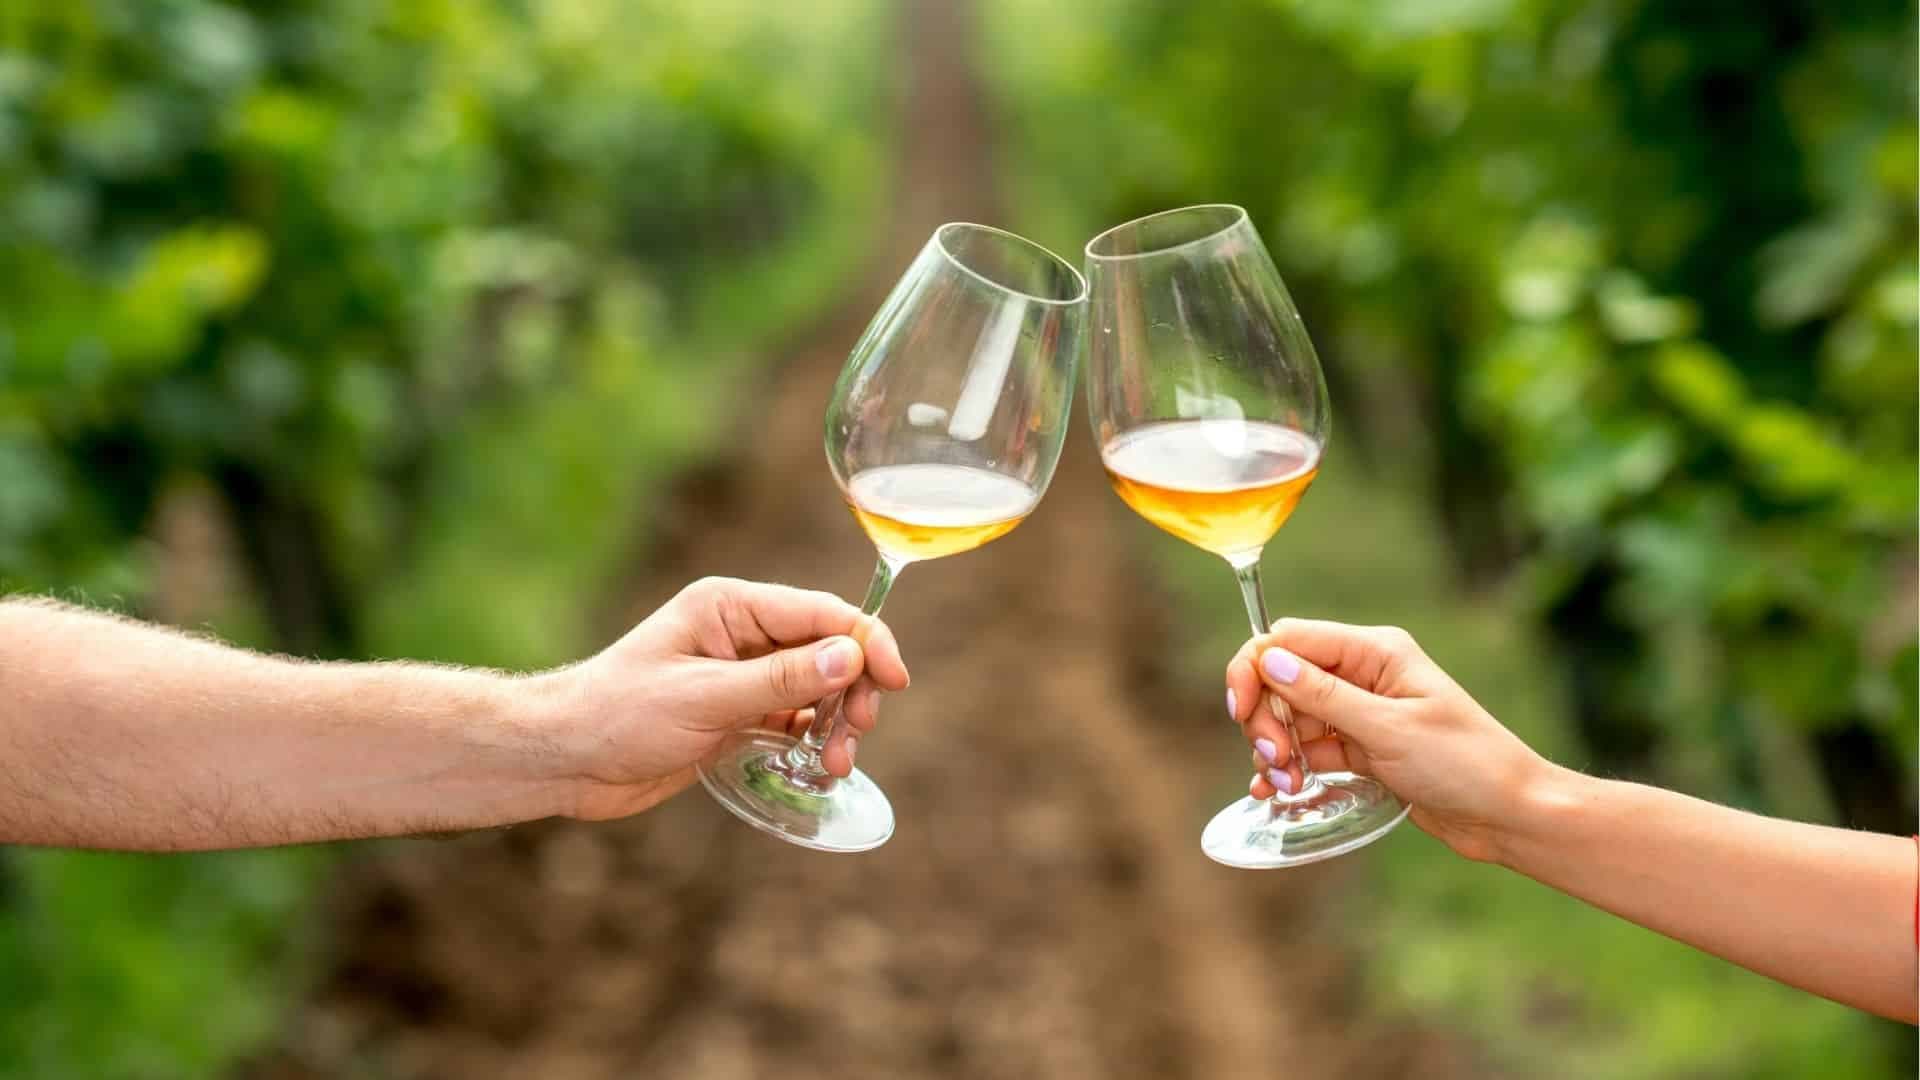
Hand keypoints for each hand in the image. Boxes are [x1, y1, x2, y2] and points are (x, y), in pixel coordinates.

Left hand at [533, 577, 909, 821]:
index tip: (896, 681)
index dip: (866, 642)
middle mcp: (741, 634)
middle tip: (855, 735)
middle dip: (853, 691)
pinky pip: (794, 719)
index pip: (819, 613)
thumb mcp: (704, 697)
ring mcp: (740, 675)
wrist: (565, 759)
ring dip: (836, 723)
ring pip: (816, 689)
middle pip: (827, 650)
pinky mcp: (736, 714)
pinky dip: (812, 740)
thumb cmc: (619, 715)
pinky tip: (815, 766)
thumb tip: (850, 656)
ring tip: (833, 764)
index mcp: (730, 607)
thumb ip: (780, 679)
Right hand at [1225, 618, 1545, 861]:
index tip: (1242, 712)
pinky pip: (1308, 748)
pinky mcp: (1361, 747)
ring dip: (1275, 749)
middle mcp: (1363, 674)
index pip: (1290, 639)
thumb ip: (1324, 696)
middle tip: (1272, 760)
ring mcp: (1360, 711)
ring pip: (1291, 717)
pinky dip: (1289, 767)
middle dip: (1265, 718)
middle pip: (1282, 679)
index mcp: (1374, 651)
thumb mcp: (1388, 729)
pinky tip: (1276, 791)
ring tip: (1285, 786)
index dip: (1254, 669)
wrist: (1508, 814)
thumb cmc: (1464, 763)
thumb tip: (1268, 661)